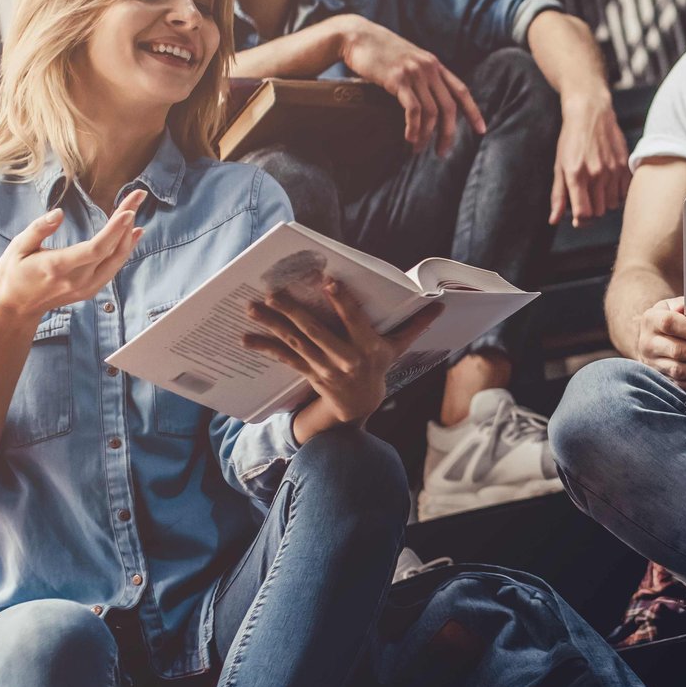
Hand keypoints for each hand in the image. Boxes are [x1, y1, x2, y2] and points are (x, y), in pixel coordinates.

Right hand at [0, 191, 146, 323]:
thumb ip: (38, 229)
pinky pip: (114, 268)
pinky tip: (133, 232)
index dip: (115, 230)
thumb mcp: (17, 247)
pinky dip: (125, 249)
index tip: (129, 210)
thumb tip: (58, 213)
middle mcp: (77, 280)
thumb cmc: (14, 272)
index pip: (95, 249)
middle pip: (112, 250)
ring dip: (129, 234)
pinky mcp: (91, 290)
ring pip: (117, 260)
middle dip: (127, 221)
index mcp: (58, 267)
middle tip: (138, 195)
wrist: (17, 307)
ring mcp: (87, 287)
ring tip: (135, 208)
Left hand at [241, 278, 443, 430]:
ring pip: (296, 342)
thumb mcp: (398, 347)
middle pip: (316, 331)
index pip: (354, 320)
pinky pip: (285, 358)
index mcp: (369, 348)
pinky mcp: (308, 373)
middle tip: (273, 292)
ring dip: (272, 324)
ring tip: (252, 308)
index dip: (342, 300)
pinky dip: (265, 347)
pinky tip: (246, 338)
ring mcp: (324, 368)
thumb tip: (439, 303)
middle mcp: (346, 359)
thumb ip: (415, 324)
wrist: (360, 406)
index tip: (329, 281)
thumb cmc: (379, 367)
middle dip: (293, 311)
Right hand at [335, 15, 485, 156]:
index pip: (462, 91)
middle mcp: (429, 68)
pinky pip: (413, 110)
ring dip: (426, 135)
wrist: (357, 35)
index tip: (481, 130)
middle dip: (448, 134)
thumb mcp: (408, 60)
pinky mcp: (398, 79)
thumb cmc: (379, 52)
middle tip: (442, 152)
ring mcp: (414, 73)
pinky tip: (409, 138)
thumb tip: (428, 103)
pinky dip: (414, 128)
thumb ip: (422, 76)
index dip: (473, 112)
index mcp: (434, 65)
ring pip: (432, 112)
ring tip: (418, 149)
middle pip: (449, 108)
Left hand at [551, 94, 630, 225]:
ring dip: (605, 203)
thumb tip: (553, 220)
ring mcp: (612, 169)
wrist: (590, 113)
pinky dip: (617, 194)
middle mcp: (596, 173)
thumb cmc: (571, 139)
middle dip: (592, 211)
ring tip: (597, 190)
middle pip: (599, 212)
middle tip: (587, 201)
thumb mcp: (559, 166)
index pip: (584, 213)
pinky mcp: (624, 165)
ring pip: (612, 204)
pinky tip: (609, 184)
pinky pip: (624, 193)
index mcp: (576, 175)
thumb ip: (558, 195)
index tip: (578, 218)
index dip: (580, 221)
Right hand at [634, 296, 685, 391]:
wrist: (653, 339)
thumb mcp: (675, 306)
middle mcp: (648, 343)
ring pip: (679, 371)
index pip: (669, 323)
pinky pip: (681, 385)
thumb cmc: (672, 318)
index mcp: (651, 320)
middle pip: (677, 351)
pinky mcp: (660, 379)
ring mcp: (652, 363)